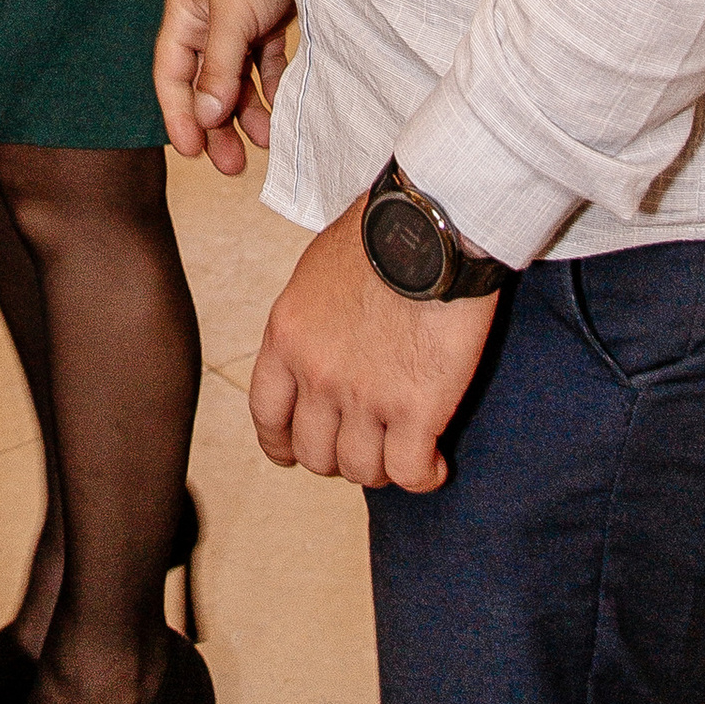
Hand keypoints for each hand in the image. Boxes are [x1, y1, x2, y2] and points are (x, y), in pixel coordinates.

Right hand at [155, 0, 296, 173]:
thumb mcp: (234, 13)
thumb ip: (219, 66)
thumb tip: (206, 116)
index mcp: (186, 15)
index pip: (171, 75)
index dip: (178, 115)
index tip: (192, 152)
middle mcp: (208, 23)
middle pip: (204, 85)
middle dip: (216, 126)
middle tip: (232, 165)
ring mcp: (239, 24)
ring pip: (236, 81)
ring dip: (247, 113)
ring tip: (264, 142)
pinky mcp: (269, 23)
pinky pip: (265, 68)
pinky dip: (271, 90)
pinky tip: (281, 111)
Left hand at [246, 198, 494, 490]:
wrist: (429, 227)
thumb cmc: (380, 235)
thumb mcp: (316, 273)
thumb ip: (310, 323)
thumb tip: (321, 349)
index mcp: (287, 336)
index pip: (267, 414)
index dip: (281, 443)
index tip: (295, 451)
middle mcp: (317, 374)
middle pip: (315, 454)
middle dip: (340, 456)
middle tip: (369, 442)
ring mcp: (365, 396)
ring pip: (363, 471)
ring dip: (384, 467)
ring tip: (406, 448)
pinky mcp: (417, 409)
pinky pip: (410, 473)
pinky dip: (425, 476)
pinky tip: (437, 460)